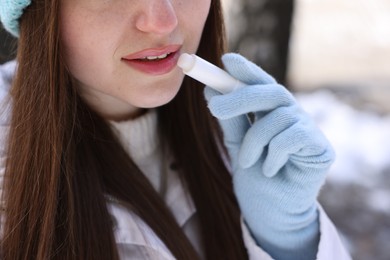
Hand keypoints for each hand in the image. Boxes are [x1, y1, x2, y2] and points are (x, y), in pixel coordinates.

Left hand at [204, 53, 334, 259]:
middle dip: (239, 98)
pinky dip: (273, 154)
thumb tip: (212, 90)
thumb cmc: (255, 177)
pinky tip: (270, 170)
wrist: (271, 213)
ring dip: (254, 141)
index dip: (246, 70)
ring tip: (246, 162)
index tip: (226, 60)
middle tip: (213, 108)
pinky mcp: (321, 147)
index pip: (260, 84)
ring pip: (276, 117)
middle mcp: (291, 115)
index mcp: (271, 112)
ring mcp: (307, 129)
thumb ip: (230, 120)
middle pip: (270, 92)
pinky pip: (292, 137)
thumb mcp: (237, 144)